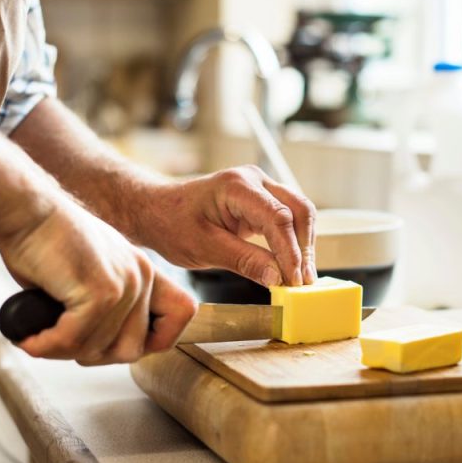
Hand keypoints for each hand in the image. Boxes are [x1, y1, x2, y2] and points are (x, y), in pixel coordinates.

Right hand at [0, 195, 196, 363]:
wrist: (24, 211)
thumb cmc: (43, 242)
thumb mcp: (87, 275)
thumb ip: (104, 308)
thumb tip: (97, 348)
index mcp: (143, 271)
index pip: (182, 313)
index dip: (154, 339)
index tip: (112, 343)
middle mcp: (142, 276)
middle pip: (132, 349)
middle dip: (92, 355)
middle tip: (60, 344)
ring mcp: (125, 284)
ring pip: (99, 349)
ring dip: (62, 351)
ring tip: (38, 337)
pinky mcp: (100, 291)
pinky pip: (75, 340)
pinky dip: (47, 345)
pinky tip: (30, 337)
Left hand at [129, 166, 316, 286]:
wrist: (156, 210)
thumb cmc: (172, 224)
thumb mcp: (204, 248)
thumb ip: (244, 261)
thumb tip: (278, 278)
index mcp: (237, 186)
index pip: (278, 218)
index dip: (291, 251)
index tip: (293, 280)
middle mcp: (254, 180)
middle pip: (299, 210)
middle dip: (305, 247)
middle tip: (304, 282)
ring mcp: (260, 188)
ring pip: (299, 213)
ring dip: (304, 245)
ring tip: (301, 279)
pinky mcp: (262, 201)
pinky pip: (288, 218)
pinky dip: (294, 242)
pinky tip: (293, 266)